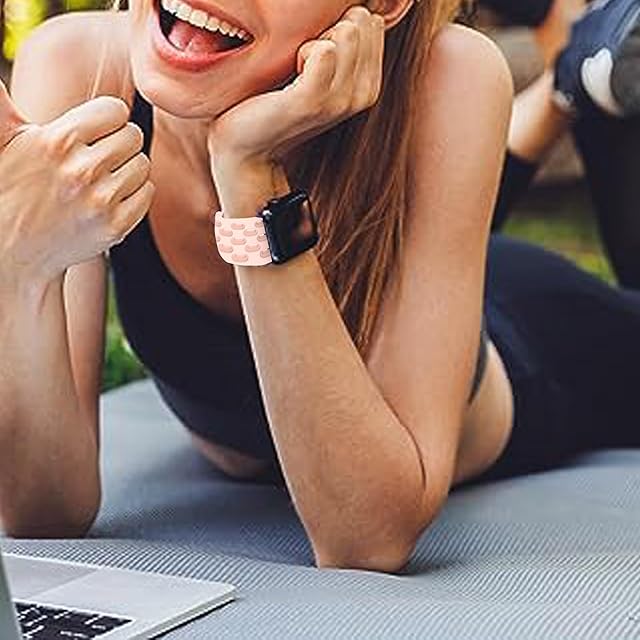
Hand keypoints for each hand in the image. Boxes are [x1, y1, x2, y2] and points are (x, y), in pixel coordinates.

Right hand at [0, 81, 154, 286]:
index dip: (107, 119)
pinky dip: (134, 193)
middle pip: (133, 136)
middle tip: (98, 156)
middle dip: (118, 142)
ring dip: (127, 168)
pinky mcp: (115, 227)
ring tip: (101, 178)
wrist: (11, 247)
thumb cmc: (11, 186)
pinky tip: (110, 197)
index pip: (115, 110)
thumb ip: (3, 104)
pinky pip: (147, 193)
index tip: (96, 131)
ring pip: (143, 164)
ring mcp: (101, 202)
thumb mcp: (6, 140)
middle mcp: (82, 171)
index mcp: (57, 141)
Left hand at [207, 5, 384, 206]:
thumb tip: (356, 6)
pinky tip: (289, 78)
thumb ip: (341, 45)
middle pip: (360, 22)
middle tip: (302, 65)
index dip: (337, 28)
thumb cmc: (275, 102)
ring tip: (295, 72)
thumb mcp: (319, 73)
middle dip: (327, 31)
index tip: (314, 59)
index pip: (372, 22)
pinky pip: (324, 49)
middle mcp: (362, 95)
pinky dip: (300, 52)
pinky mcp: (314, 101)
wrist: (247, 148)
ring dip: (312, 42)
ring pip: (346, 32)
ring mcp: (341, 101)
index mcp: (368, 87)